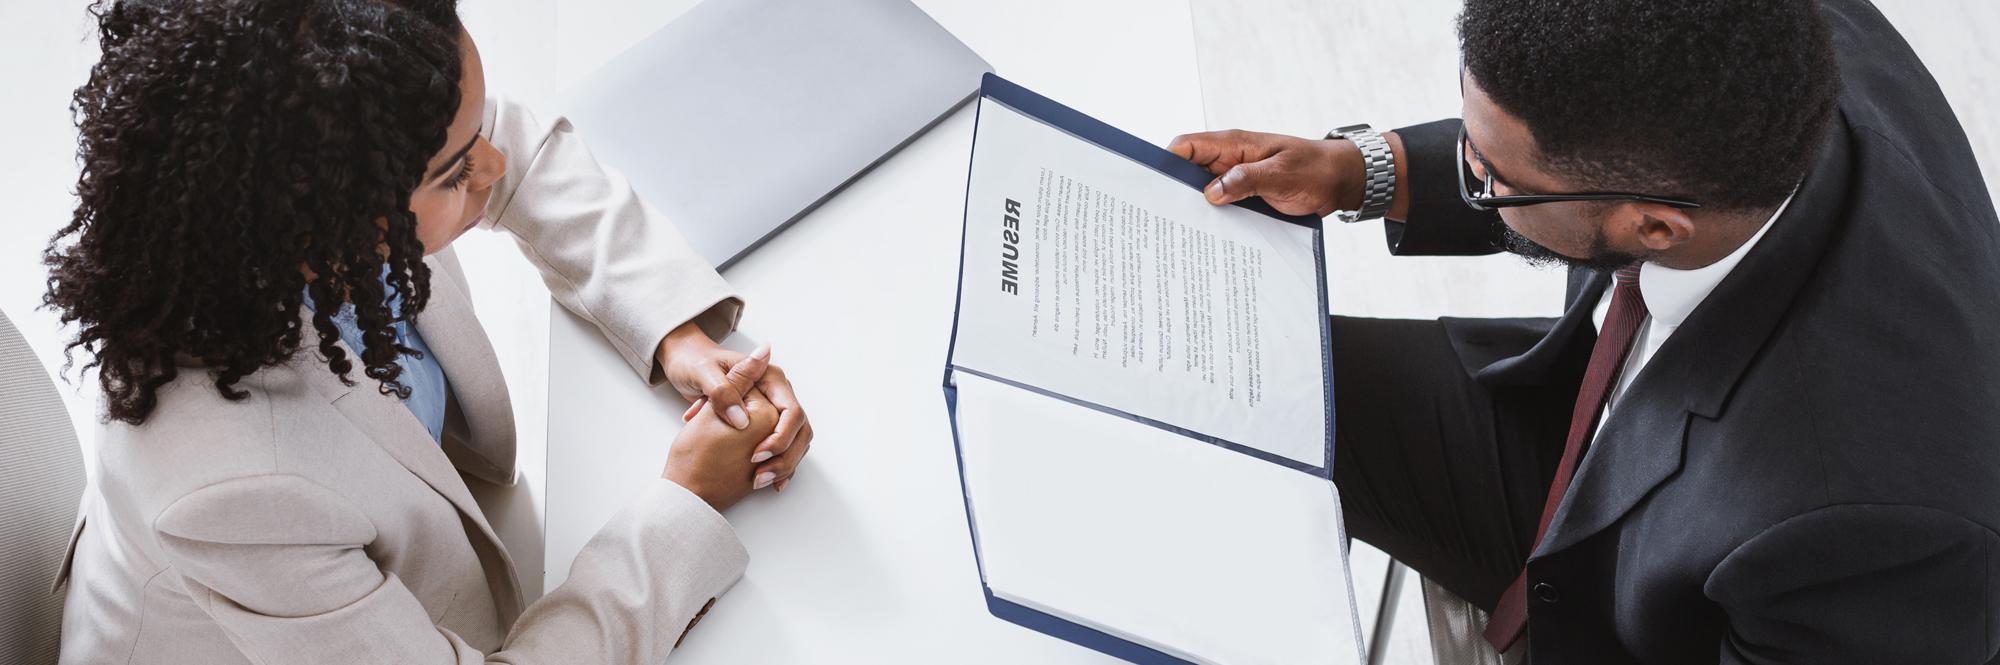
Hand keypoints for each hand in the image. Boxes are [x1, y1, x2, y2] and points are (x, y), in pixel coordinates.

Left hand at [658, 322, 813, 491]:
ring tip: (760, 482)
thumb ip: (722, 392)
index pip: (792, 411)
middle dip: (785, 457)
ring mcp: (773, 409)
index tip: (756, 455)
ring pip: (795, 442)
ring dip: (783, 465)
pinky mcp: (765, 423)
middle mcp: (776, 393)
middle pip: (800, 430)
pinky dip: (778, 466)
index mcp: (770, 377)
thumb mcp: (702, 373)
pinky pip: (783, 448)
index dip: (780, 437)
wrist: (685, 364)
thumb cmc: (693, 363)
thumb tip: (742, 419)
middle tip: (760, 477)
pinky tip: (768, 482)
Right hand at [1167, 129, 1363, 216]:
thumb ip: (1247, 179)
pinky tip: (1206, 238)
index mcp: (1234, 145)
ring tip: (1179, 233)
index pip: (1187, 146)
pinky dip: (1213, 219)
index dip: (1166, 162)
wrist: (1341, 181)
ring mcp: (1236, 179)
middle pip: (1187, 173)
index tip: (1153, 186)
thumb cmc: (1317, 169)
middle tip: (1161, 218)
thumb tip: (1210, 192)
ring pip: (1201, 193)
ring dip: (1193, 210)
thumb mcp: (1283, 173)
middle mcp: (1229, 160)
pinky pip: (1220, 206)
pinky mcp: (1244, 197)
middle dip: (1174, 192)